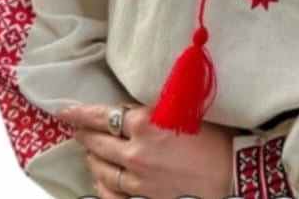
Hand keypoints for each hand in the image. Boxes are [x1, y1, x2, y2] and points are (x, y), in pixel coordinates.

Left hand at [56, 101, 238, 198]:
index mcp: (146, 122)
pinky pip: (110, 192)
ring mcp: (137, 179)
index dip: (80, 112)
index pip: (103, 115)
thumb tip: (137, 108)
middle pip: (97, 141)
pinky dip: (101, 183)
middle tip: (76, 128)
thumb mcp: (186, 111)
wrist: (233, 172)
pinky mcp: (143, 198)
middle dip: (83, 134)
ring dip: (92, 158)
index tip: (64, 110)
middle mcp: (135, 151)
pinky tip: (100, 178)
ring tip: (89, 152)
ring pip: (100, 168)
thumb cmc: (217, 138)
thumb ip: (156, 110)